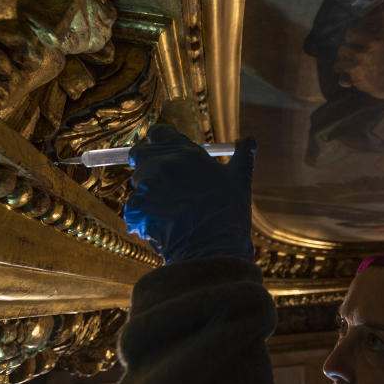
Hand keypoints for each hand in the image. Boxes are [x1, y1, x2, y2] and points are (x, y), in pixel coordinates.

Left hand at [123, 124, 256, 263]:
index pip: (158, 133)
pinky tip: (163, 224)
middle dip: (148, 165)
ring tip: (171, 209)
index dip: (159, 143)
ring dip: (147, 191)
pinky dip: (143, 215)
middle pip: (140, 154)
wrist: (212, 251)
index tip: (166, 156)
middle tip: (165, 185)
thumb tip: (251, 140)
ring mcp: (148, 185)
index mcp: (187, 152)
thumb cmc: (228, 214)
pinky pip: (133, 206)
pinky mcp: (137, 207)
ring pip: (137, 181)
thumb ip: (243, 155)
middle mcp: (163, 163)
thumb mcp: (241, 179)